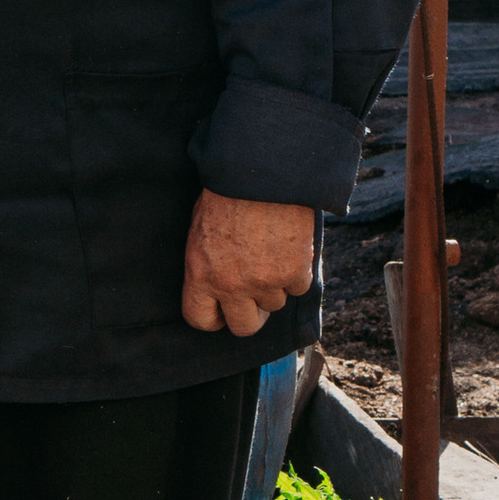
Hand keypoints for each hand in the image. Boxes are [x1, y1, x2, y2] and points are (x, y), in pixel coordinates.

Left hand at [180, 191, 315, 338]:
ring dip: (275, 286)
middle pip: (244, 327)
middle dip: (251, 314)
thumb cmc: (226, 194)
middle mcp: (231, 285)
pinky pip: (298, 288)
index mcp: (200, 274)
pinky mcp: (294, 273)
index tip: (224, 312)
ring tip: (271, 253)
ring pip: (275, 304)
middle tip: (256, 295)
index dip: (214, 318)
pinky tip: (290, 247)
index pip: (200, 319)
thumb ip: (207, 263)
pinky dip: (297, 272)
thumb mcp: (200, 229)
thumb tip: (215, 287)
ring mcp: (264, 282)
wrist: (261, 172)